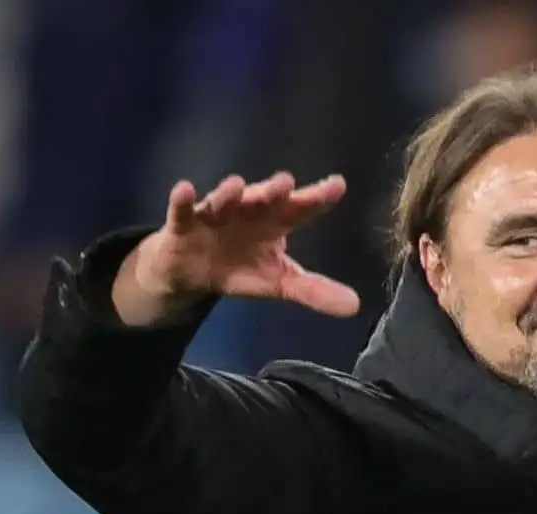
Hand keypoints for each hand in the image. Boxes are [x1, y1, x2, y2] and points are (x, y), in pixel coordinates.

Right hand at [113, 172, 359, 325]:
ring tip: (236, 185)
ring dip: (228, 193)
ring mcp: (215, 215)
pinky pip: (182, 211)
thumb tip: (354, 306)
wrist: (192, 273)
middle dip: (273, 191)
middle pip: (263, 199)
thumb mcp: (280, 282)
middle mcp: (247, 211)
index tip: (337, 185)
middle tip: (286, 183)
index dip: (318, 197)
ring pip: (223, 200)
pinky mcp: (183, 225)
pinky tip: (184, 188)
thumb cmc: (241, 267)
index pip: (300, 208)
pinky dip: (182, 201)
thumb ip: (314, 291)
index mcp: (275, 222)